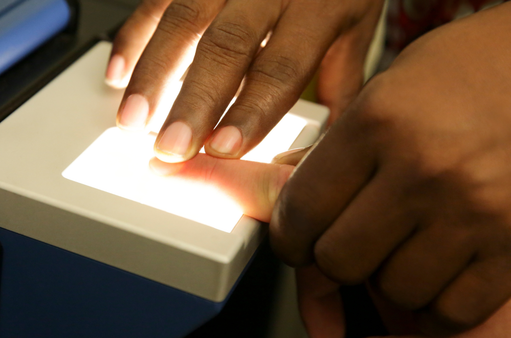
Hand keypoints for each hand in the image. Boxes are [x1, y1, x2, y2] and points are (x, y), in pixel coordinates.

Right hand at [110, 0, 383, 162]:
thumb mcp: (356, 29)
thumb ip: (340, 84)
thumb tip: (324, 145)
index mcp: (320, 5)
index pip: (282, 65)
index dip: (250, 110)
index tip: (223, 148)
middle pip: (226, 46)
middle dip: (194, 101)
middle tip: (172, 146)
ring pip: (183, 19)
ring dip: (152, 73)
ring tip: (134, 121)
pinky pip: (156, 0)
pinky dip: (132, 37)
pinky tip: (118, 75)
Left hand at [270, 3, 510, 334]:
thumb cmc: (462, 75)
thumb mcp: (384, 91)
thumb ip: (328, 151)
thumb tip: (270, 192)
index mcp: (378, 122)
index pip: (301, 211)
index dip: (288, 236)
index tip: (295, 239)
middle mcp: (424, 168)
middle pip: (339, 260)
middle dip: (335, 257)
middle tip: (350, 238)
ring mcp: (475, 210)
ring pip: (395, 289)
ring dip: (389, 275)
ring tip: (404, 240)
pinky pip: (452, 309)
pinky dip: (437, 299)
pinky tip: (439, 262)